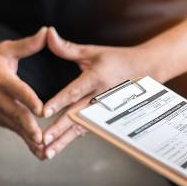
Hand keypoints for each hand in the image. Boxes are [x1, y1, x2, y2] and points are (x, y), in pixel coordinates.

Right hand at [0, 27, 46, 158]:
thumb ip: (28, 45)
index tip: (41, 110)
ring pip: (15, 127)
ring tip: (43, 151)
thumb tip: (47, 31)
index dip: (29, 100)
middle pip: (16, 114)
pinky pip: (12, 130)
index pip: (18, 90)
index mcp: (2, 79)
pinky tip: (37, 150)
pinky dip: (24, 140)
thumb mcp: (6, 49)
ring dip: (28, 139)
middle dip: (29, 128)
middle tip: (43, 139)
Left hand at [42, 27, 154, 158]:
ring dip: (64, 140)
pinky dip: (72, 138)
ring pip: (81, 127)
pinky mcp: (103, 115)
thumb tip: (48, 33)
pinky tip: (59, 147)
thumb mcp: (93, 51)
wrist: (144, 71)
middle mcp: (99, 97)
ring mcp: (103, 109)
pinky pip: (87, 128)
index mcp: (96, 79)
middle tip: (43, 140)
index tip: (44, 112)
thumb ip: (67, 48)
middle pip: (77, 116)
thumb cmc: (116, 59)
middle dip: (59, 130)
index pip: (75, 91)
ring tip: (48, 152)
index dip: (60, 101)